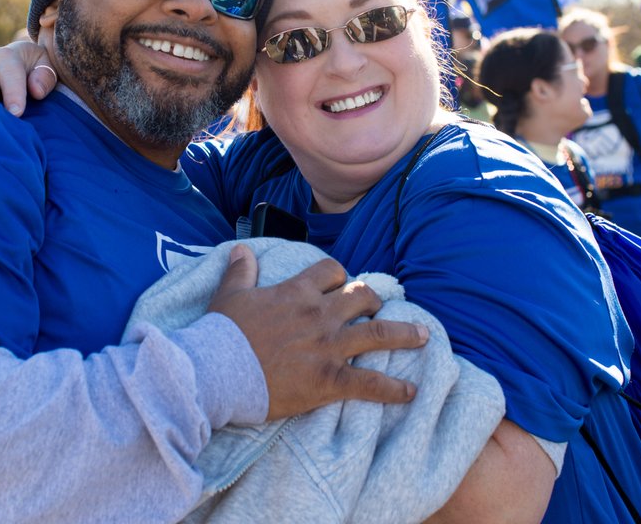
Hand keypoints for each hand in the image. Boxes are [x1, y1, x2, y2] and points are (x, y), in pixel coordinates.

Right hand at [208, 244, 427, 420]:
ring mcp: (327, 347)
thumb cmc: (221, 333)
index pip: (331, 272)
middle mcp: (319, 314)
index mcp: (296, 292)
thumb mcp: (229, 295)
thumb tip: (241, 249)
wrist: (216, 371)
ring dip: (404, 334)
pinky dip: (393, 389)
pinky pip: (369, 383)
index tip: (341, 284)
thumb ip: (240, 270)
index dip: (340, 277)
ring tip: (423, 336)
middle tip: (379, 309)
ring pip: (377, 333)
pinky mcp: (328, 379)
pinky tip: (410, 392)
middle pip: (361, 297)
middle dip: (374, 301)